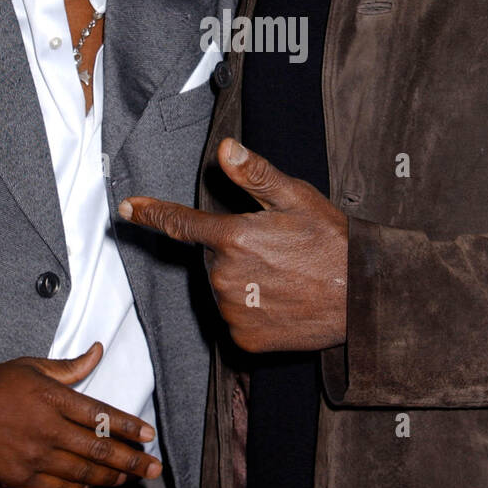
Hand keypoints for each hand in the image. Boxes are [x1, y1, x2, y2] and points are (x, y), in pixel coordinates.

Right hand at [0, 343, 161, 487]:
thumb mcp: (31, 367)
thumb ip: (69, 367)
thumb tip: (98, 351)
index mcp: (52, 398)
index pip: (100, 415)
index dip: (128, 427)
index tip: (148, 436)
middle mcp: (47, 428)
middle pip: (98, 449)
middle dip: (131, 461)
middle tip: (153, 469)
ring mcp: (33, 455)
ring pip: (82, 473)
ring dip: (110, 478)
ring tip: (129, 479)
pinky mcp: (19, 476)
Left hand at [118, 138, 347, 353]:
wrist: (361, 299)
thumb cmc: (331, 243)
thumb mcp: (297, 199)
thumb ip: (254, 175)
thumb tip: (225, 149)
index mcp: (234, 237)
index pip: (181, 223)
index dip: (151, 214)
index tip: (127, 209)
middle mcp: (225, 276)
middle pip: (213, 257)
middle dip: (235, 250)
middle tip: (277, 250)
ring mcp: (233, 311)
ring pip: (223, 288)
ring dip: (243, 281)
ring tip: (283, 277)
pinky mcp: (244, 339)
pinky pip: (236, 318)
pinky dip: (251, 311)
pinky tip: (281, 302)